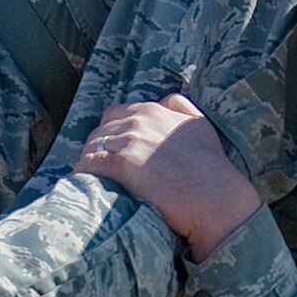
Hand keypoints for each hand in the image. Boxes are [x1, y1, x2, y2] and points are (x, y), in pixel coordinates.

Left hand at [76, 95, 261, 260]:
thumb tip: (166, 99)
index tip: (111, 148)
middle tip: (97, 165)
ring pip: (94, 144)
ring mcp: (129, 141)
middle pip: (102, 128)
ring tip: (88, 176)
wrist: (214, 196)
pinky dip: (84, 171)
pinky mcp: (122, 164)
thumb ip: (181, 107)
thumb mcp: (200, 124)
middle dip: (98, 145)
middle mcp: (139, 120)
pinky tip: (82, 182)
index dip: (111, 131)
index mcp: (154, 109)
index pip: (117, 113)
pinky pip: (91, 163)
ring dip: (89, 160)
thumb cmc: (211, 167)